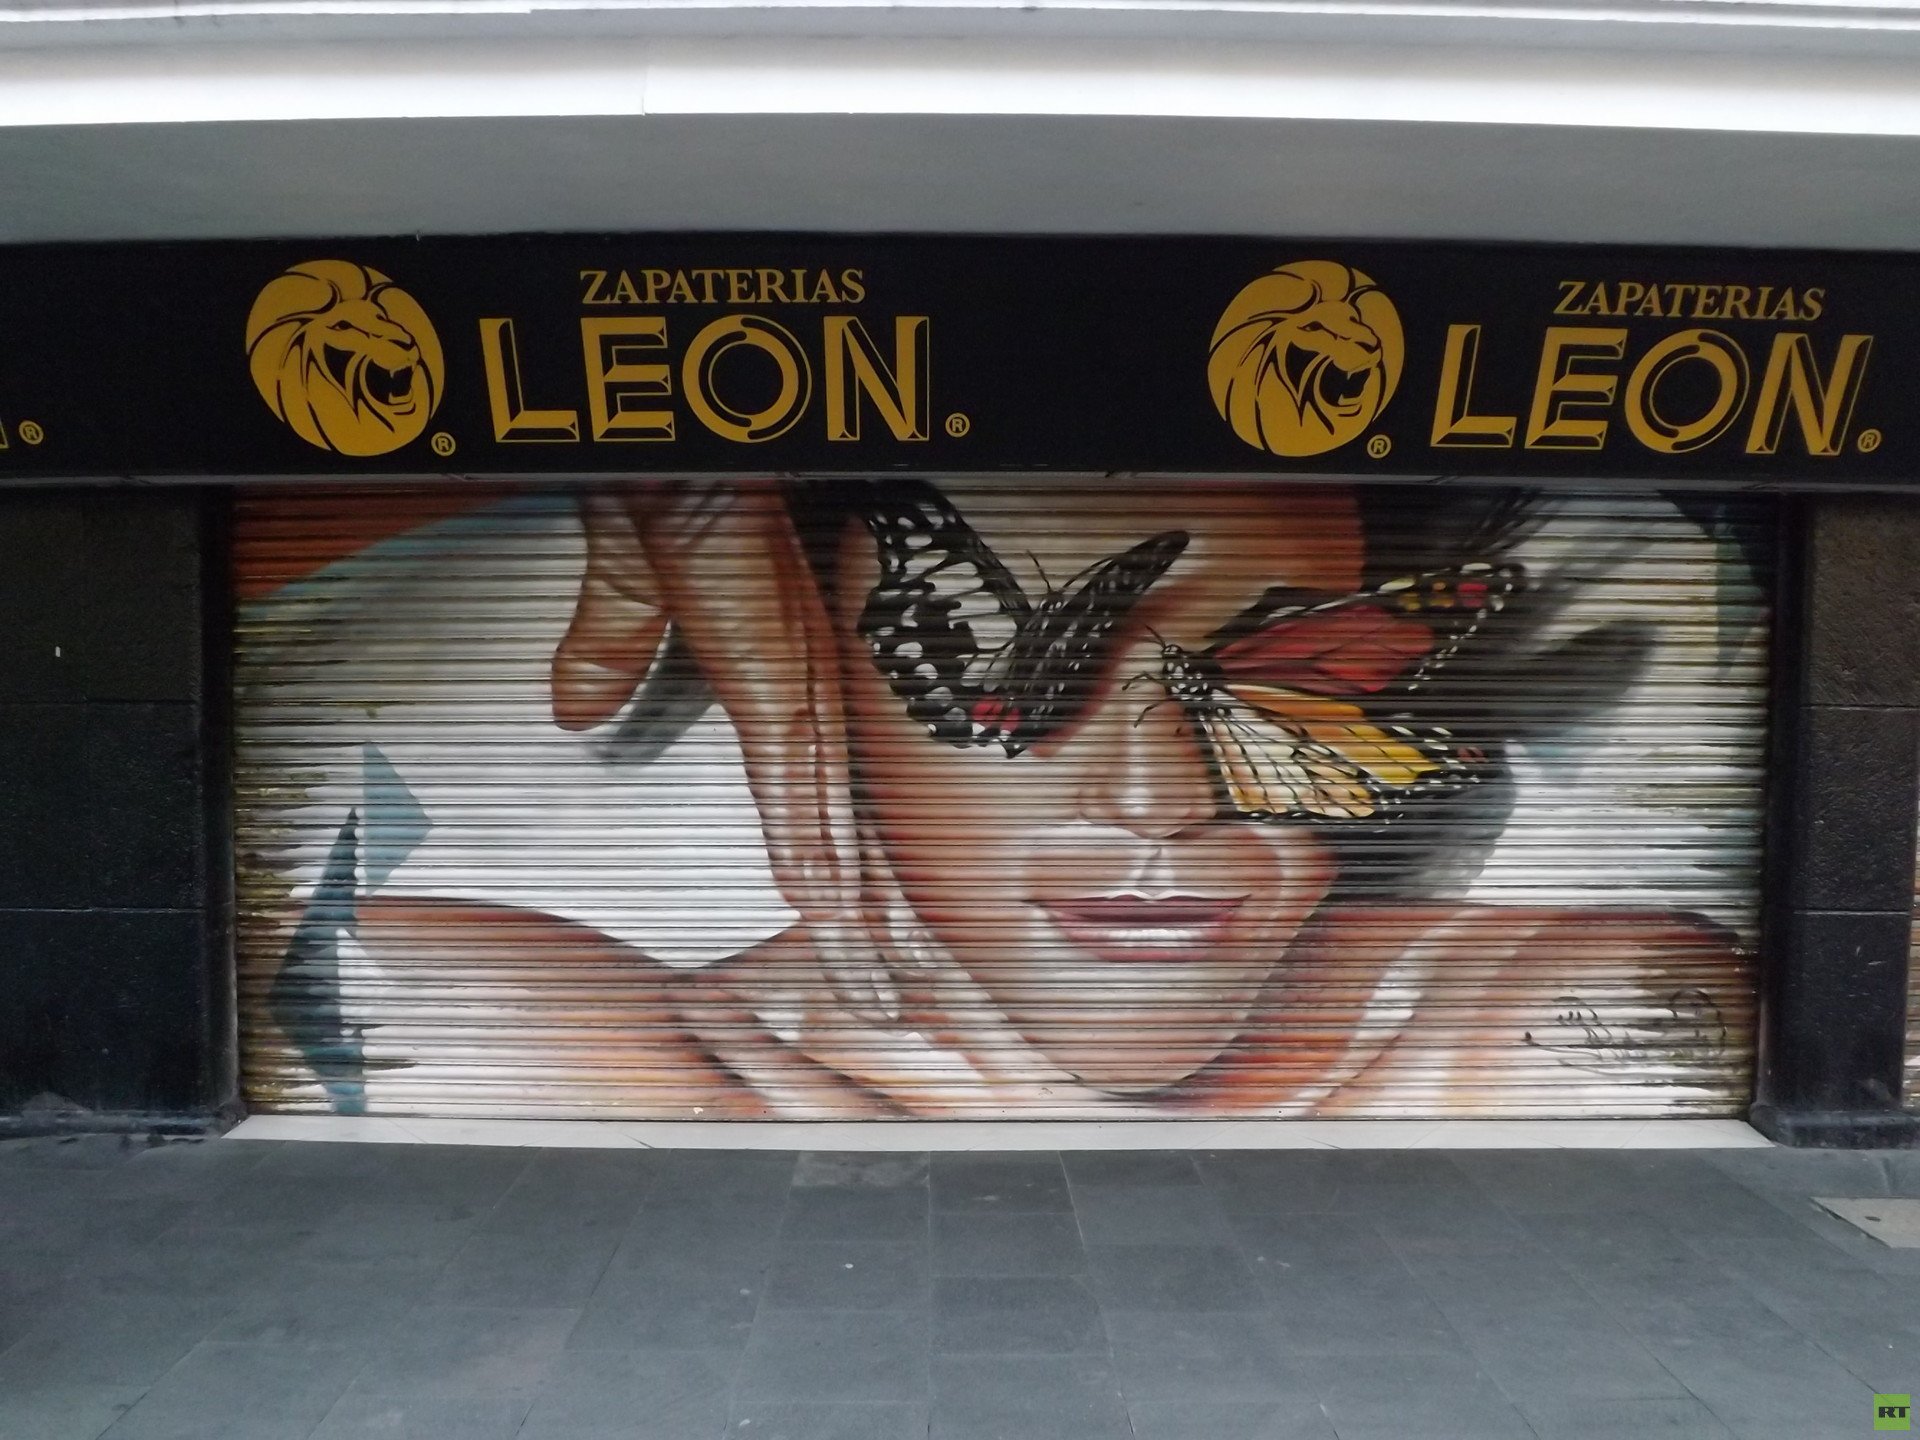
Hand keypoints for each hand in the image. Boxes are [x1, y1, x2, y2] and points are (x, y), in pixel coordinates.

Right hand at [550, 482, 900, 1024]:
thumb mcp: (631, 582)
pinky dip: (815, 855)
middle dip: (867, 922)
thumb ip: (612, 647)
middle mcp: (805, 690)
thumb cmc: (671, 479)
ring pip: (833, 827)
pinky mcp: (779, 674)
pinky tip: (831, 915)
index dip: (838, 874)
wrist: (683, 435)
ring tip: (879, 987)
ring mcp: (799, 685)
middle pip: (842, 832)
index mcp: (780, 673)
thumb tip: (577, 708)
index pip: (815, 802)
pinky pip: (799, 785)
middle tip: (893, 996)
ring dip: (854, 914)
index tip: (857, 938)